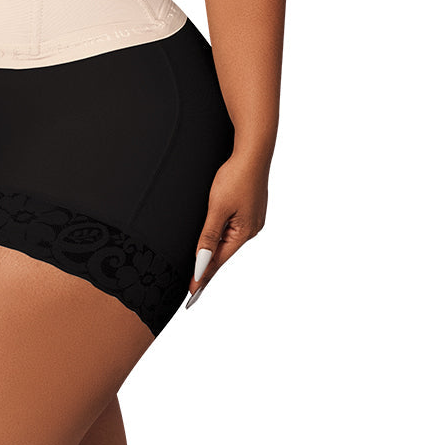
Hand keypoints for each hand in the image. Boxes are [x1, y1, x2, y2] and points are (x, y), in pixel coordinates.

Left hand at [185, 149, 268, 305]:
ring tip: (200, 267)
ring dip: (214, 251)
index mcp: (245, 232)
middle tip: (192, 284)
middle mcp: (251, 228)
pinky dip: (221, 237)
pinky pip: (232, 228)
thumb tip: (203, 262)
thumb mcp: (217, 208)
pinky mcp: (250, 208)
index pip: (219, 260)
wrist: (252, 152)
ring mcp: (252, 218)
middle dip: (209, 266)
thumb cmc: (235, 177)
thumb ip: (209, 236)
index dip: (204, 276)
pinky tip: (215, 240)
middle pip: (224, 252)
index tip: (192, 292)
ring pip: (228, 240)